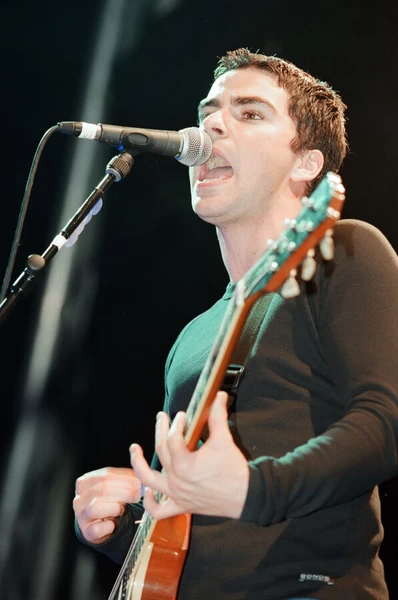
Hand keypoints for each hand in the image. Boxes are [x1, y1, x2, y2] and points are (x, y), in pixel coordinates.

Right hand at [73, 467, 141, 544]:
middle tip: (137, 495)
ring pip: (97, 507)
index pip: (106, 474)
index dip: (125, 478)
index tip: (139, 482)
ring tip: (123, 509)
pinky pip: (98, 528)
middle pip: (103, 489)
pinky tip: (114, 523)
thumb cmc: (109, 502)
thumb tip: (141, 474)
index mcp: (85, 481)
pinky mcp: (86, 531)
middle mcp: (79, 497)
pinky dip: (109, 526)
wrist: (99, 525)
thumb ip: (125, 478)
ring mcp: (81, 515)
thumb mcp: (114, 486)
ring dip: (115, 507)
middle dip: (124, 491)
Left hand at [130, 391, 248, 520]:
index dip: (176, 423)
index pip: (173, 438)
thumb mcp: (224, 440)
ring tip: (134, 449)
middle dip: (160, 430)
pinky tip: (148, 491)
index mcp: (185, 464)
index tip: (183, 415)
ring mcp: (177, 495)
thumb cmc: (234, 470)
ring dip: (139, 464)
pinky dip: (150, 503)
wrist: (247, 496)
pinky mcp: (182, 506)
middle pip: (161, 451)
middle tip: (161, 417)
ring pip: (149, 480)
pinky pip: (160, 510)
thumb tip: (219, 397)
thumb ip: (218, 416)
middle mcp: (177, 480)